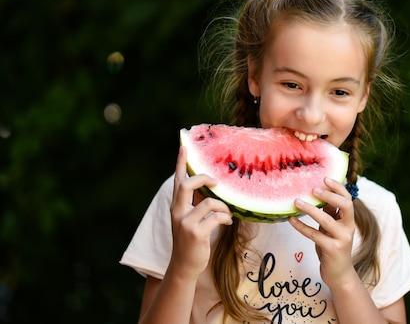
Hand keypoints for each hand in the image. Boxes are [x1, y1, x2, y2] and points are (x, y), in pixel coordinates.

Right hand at [168, 146, 232, 280]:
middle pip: (187, 185)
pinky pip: (216, 217)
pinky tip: (227, 222)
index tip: (184, 146)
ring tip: (227, 214)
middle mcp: (177, 212)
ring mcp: (185, 223)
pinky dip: (225, 218)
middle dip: (203, 179)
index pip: (178, 181)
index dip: (180, 164)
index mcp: (176, 207)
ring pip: (209, 202)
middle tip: (216, 181)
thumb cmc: (191, 242)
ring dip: (223, 207)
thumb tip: (213, 189)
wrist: (184, 267)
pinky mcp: (196, 233)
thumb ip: (196, 205)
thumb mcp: (190, 221)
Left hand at [288, 177, 356, 287]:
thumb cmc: (333, 247)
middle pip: (346, 205)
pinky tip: (291, 220)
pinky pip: (315, 235)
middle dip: (330, 195)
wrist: (339, 274)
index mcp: (349, 220)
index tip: (325, 178)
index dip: (338, 187)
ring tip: (297, 202)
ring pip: (326, 220)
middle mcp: (348, 227)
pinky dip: (301, 226)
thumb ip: (329, 213)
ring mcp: (342, 239)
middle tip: (313, 189)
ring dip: (310, 209)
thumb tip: (318, 194)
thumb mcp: (332, 228)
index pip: (348, 199)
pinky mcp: (332, 250)